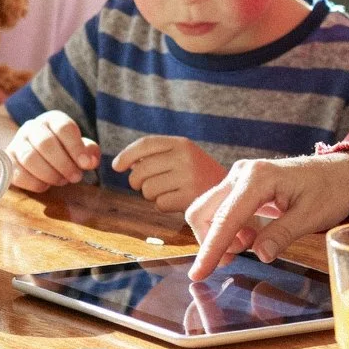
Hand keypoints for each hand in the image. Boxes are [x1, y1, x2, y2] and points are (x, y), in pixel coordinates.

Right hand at [5, 111, 99, 191]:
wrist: (33, 154)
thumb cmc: (62, 150)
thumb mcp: (78, 147)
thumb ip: (88, 152)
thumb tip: (91, 161)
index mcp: (52, 119)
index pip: (64, 127)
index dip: (76, 147)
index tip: (86, 164)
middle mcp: (32, 127)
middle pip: (45, 143)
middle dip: (64, 164)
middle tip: (75, 177)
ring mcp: (16, 143)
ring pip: (30, 158)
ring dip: (49, 174)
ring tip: (61, 180)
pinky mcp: (7, 162)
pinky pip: (18, 174)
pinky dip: (35, 184)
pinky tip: (45, 185)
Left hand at [111, 136, 225, 212]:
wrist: (231, 193)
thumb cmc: (198, 175)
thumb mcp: (182, 156)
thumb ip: (156, 156)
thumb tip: (124, 164)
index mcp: (182, 143)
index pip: (146, 144)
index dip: (127, 155)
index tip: (116, 166)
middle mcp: (185, 157)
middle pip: (141, 170)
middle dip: (137, 182)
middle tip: (145, 186)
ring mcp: (188, 177)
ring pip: (147, 189)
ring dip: (152, 195)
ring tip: (168, 192)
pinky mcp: (190, 197)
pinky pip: (159, 204)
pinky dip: (163, 206)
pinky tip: (177, 201)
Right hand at [185, 151, 348, 279]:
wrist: (340, 172)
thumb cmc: (330, 190)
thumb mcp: (311, 216)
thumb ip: (283, 234)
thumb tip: (260, 255)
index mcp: (258, 178)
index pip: (226, 218)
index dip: (210, 249)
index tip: (198, 274)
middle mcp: (242, 174)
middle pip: (204, 212)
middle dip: (211, 241)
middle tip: (236, 258)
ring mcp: (239, 178)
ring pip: (210, 212)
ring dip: (222, 235)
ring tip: (252, 243)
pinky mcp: (242, 186)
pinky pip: (223, 211)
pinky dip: (231, 229)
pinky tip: (254, 235)